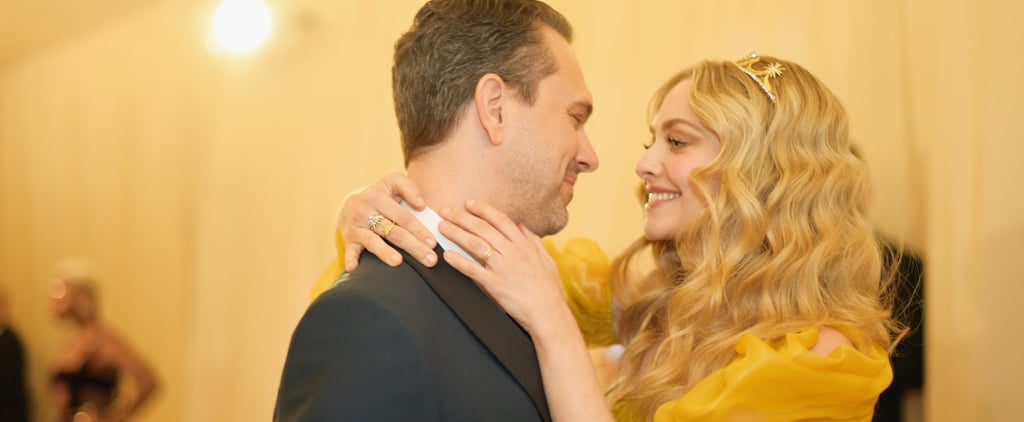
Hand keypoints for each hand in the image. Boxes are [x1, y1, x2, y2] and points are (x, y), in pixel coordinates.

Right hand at [338, 173, 437, 270]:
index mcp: (378, 196)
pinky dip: (350, 259)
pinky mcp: (349, 239)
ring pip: (373, 242)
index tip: (433, 243)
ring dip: (385, 253)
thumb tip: (421, 204)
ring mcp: (356, 227)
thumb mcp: (393, 182)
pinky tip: (353, 268)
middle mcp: (365, 211)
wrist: (350, 204)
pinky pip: (349, 250)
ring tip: (398, 262)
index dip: (419, 230)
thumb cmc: (380, 194)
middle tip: (430, 260)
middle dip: (413, 246)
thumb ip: (409, 188)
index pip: (403, 217)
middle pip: (393, 232)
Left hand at [438, 199, 569, 335]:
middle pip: (484, 229)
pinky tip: (446, 255)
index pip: (501, 220)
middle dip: (462, 217)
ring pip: (476, 245)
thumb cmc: (549, 290)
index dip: (483, 210)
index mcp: (525, 246)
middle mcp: (513, 253)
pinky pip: (473, 270)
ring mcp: (503, 268)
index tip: (469, 203)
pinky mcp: (495, 285)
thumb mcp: (547, 260)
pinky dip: (458, 261)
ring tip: (442, 227)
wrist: (549, 314)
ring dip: (457, 233)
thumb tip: (522, 227)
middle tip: (446, 210)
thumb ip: (534, 241)